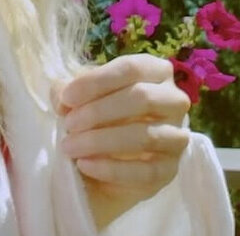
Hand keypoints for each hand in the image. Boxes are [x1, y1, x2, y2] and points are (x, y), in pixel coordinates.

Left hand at [57, 54, 190, 230]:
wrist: (105, 154)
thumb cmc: (96, 110)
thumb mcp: (80, 93)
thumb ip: (68, 90)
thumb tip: (62, 100)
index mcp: (154, 71)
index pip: (131, 68)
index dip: (97, 81)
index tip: (67, 96)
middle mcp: (173, 100)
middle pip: (142, 98)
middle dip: (99, 111)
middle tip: (68, 124)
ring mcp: (176, 137)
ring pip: (145, 135)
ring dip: (102, 141)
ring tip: (70, 146)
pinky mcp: (171, 170)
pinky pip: (146, 171)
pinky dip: (112, 169)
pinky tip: (85, 165)